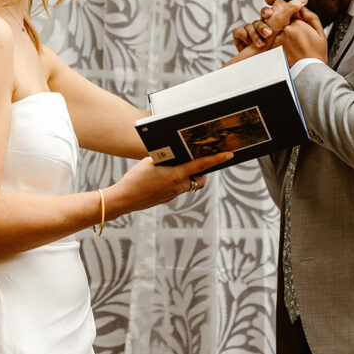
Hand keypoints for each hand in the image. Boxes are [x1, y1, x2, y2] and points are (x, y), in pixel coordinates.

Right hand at [113, 151, 232, 213]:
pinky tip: (162, 178)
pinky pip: (178, 188)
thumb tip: (174, 156)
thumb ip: (166, 158)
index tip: (229, 154)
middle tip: (195, 160)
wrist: (124, 199)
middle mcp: (178, 186)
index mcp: (176, 174)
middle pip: (199, 177)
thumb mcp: (150, 161)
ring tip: (174, 168)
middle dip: (200, 170)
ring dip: (187, 176)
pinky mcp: (168, 199)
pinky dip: (176, 182)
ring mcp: (174, 194)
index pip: (201, 165)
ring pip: (189, 184)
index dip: (217, 159)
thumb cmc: (135, 178)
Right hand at [232, 0, 308, 50]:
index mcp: (274, 24)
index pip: (269, 12)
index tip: (271, 14)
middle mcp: (261, 27)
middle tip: (268, 33)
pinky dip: (242, 35)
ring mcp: (251, 33)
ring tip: (262, 44)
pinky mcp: (241, 40)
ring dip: (254, 34)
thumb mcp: (292, 34)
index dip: (269, 11)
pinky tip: (248, 42)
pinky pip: (238, 32)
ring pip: (249, 26)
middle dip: (262, 25)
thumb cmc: (283, 54)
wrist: (270, 73)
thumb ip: (296, 15)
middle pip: (259, 19)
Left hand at [273, 7, 326, 65]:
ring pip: (274, 26)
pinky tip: (286, 45)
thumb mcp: (320, 33)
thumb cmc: (316, 54)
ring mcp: (278, 39)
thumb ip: (311, 17)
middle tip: (288, 24)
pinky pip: (272, 37)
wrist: (309, 72)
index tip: (294, 14)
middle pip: (278, 15)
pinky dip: (276, 38)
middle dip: (282, 17)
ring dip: (278, 28)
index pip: (289, 8)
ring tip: (290, 38)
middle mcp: (285, 30)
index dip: (291, 10)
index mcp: (298, 24)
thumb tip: (303, 6)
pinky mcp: (274, 47)